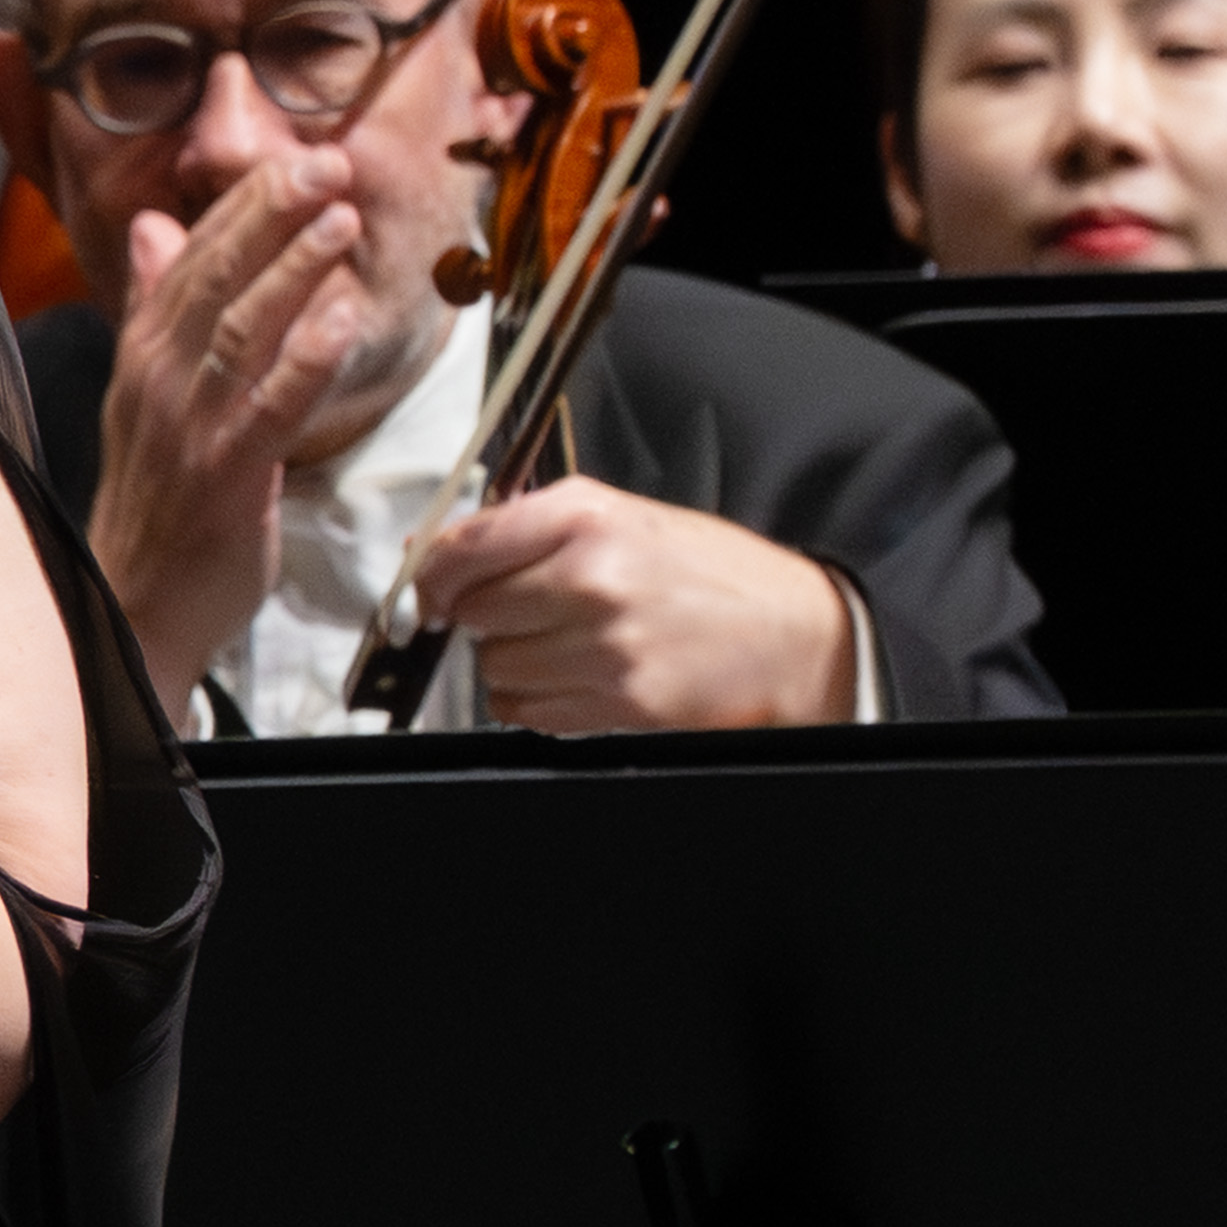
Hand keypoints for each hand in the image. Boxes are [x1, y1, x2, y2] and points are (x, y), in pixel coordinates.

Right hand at [88, 145, 386, 706]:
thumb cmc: (156, 502)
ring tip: (342, 220)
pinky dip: (307, 360)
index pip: (191, 260)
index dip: (245, 207)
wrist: (133, 611)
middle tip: (328, 165)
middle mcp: (156, 381)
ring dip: (295, 270)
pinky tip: (342, 320)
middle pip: (215, 280)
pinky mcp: (224, 478)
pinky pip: (270, 408)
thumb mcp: (147, 393)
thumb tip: (155, 225)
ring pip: (242, 331)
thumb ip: (156, 307)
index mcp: (141, 355)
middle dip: (272, 216)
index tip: (298, 161)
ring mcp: (188, 429)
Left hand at [402, 480, 862, 729]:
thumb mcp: (626, 518)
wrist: (793, 636)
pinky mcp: (616, 699)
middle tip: (528, 612)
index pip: (464, 547)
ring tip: (566, 644)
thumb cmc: (712, 576)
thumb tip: (435, 549)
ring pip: (493, 666)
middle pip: (473, 611)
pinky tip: (575, 677)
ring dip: (512, 662)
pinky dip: (532, 700)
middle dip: (486, 617)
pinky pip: (523, 710)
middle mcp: (591, 575)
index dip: (434, 575)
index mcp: (588, 516)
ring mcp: (603, 643)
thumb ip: (529, 526)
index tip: (432, 589)